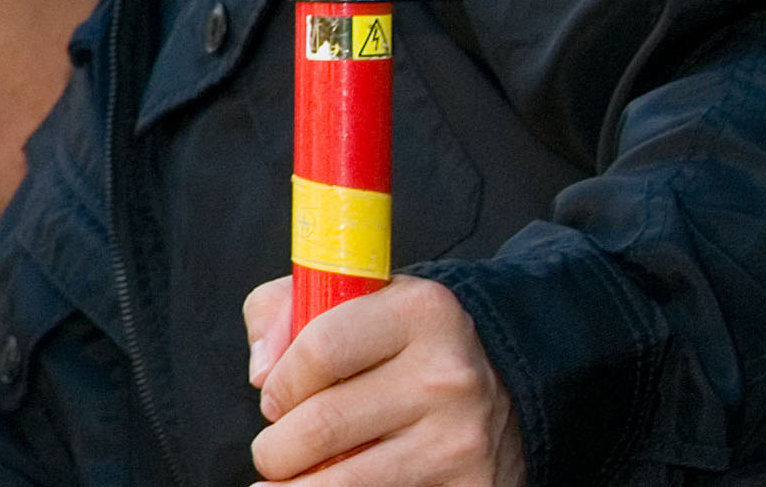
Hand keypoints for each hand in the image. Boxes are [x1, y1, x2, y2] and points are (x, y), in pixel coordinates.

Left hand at [244, 275, 524, 486]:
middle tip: (270, 454)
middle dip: (276, 450)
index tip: (270, 401)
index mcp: (418, 312)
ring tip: (281, 484)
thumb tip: (260, 371)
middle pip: (325, 424)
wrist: (505, 383)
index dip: (280, 383)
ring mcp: (462, 441)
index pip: (320, 349)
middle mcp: (446, 376)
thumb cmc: (403, 338)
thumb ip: (286, 308)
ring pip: (350, 481)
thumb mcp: (356, 296)